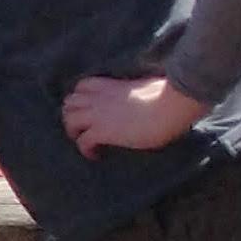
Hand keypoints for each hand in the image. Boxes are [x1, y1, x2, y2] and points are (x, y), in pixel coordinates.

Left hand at [61, 73, 203, 158]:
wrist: (171, 104)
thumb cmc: (168, 95)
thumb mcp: (148, 88)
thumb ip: (136, 92)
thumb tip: (144, 97)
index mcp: (111, 85)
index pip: (82, 86)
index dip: (80, 98)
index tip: (87, 108)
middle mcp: (99, 97)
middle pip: (69, 102)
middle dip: (71, 114)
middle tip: (82, 127)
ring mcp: (98, 114)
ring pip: (69, 120)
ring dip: (74, 131)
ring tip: (84, 140)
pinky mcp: (102, 131)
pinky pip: (82, 142)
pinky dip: (85, 150)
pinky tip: (95, 156)